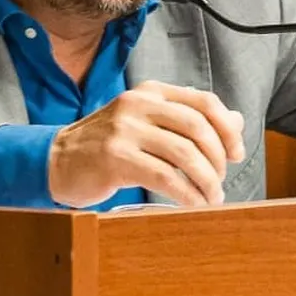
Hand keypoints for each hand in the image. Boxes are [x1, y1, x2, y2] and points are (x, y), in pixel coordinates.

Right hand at [47, 81, 244, 207]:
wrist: (58, 160)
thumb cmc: (108, 145)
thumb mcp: (148, 123)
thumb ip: (188, 119)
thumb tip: (236, 122)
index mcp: (150, 92)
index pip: (203, 101)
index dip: (227, 128)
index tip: (237, 153)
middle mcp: (138, 104)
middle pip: (197, 126)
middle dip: (218, 158)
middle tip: (221, 181)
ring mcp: (125, 129)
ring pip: (184, 153)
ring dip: (206, 180)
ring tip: (212, 197)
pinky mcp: (115, 157)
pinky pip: (164, 176)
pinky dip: (186, 193)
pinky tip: (193, 204)